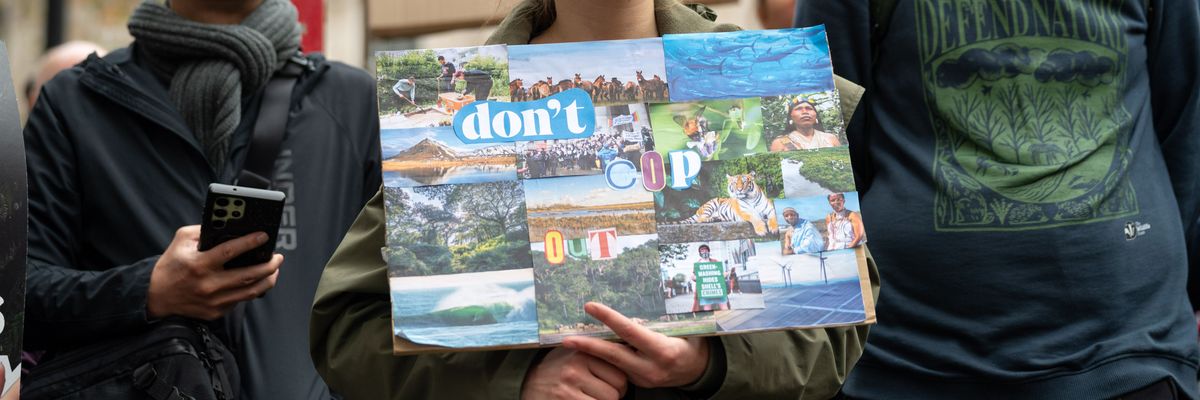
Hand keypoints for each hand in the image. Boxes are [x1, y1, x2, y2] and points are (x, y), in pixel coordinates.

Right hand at [147, 226, 281, 319]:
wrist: (155, 296)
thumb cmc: (171, 265)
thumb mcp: (181, 241)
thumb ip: (203, 231)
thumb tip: (229, 228)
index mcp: (198, 264)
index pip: (229, 251)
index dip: (250, 243)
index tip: (264, 236)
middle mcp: (208, 284)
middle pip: (248, 276)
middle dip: (269, 265)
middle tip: (278, 257)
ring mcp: (213, 301)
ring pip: (250, 292)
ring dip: (268, 280)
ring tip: (274, 269)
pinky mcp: (215, 312)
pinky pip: (240, 300)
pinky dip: (252, 290)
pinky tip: (257, 281)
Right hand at [521, 347, 626, 399]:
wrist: (526, 383)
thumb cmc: (557, 369)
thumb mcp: (575, 355)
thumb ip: (598, 355)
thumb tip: (629, 355)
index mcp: (583, 353)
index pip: (620, 372)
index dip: (620, 384)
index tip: (612, 385)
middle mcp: (576, 368)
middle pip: (617, 389)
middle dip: (615, 396)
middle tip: (602, 394)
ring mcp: (569, 388)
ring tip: (591, 398)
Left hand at [562, 302, 709, 388]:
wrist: (698, 372)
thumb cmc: (693, 343)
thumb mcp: (686, 329)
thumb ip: (667, 317)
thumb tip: (654, 289)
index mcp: (664, 351)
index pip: (630, 332)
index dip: (610, 319)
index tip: (591, 307)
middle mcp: (652, 368)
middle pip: (614, 355)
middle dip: (588, 346)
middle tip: (567, 338)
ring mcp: (644, 378)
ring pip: (612, 364)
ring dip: (591, 353)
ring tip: (570, 342)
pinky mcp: (638, 382)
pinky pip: (617, 369)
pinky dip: (603, 359)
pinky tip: (589, 348)